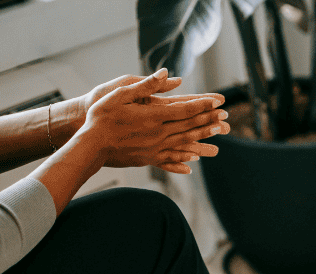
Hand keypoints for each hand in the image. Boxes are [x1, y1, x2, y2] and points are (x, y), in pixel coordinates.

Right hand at [76, 68, 230, 173]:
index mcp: (153, 116)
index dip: (204, 105)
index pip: (185, 109)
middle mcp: (158, 133)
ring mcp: (155, 148)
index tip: (219, 102)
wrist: (90, 145)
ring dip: (203, 136)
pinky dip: (185, 157)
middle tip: (226, 116)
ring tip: (219, 132)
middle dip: (209, 119)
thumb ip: (146, 85)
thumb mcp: (120, 94)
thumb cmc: (101, 116)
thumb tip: (166, 73)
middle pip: (189, 125)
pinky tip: (194, 158)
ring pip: (185, 141)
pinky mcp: (149, 158)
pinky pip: (171, 158)